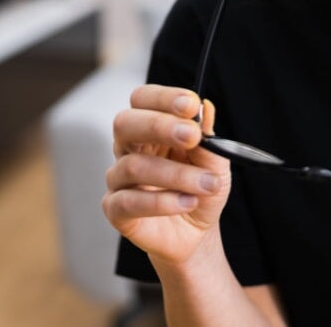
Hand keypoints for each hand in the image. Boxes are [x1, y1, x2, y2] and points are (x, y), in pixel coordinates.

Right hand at [102, 84, 231, 267]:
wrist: (197, 232)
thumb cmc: (202, 189)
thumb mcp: (215, 163)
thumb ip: (209, 139)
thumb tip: (205, 107)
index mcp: (151, 129)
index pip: (143, 99)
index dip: (163, 98)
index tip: (191, 105)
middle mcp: (129, 148)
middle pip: (125, 123)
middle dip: (159, 125)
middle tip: (192, 136)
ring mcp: (118, 179)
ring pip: (134, 166)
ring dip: (176, 174)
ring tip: (207, 184)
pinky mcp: (115, 209)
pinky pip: (130, 202)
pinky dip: (163, 202)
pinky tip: (188, 202)